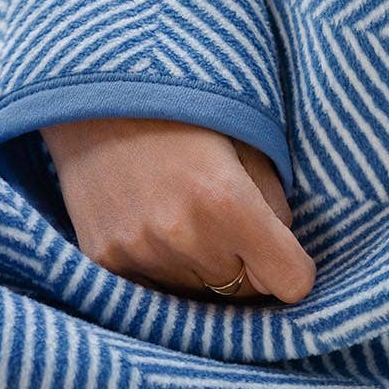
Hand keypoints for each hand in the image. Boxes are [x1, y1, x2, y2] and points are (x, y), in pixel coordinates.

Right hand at [41, 117, 315, 302]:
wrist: (95, 95)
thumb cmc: (184, 111)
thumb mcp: (249, 143)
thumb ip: (276, 209)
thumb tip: (283, 263)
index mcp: (228, 201)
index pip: (292, 282)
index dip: (294, 268)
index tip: (282, 251)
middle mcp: (184, 235)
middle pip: (242, 290)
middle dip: (243, 264)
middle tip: (222, 219)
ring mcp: (139, 252)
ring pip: (199, 293)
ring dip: (200, 267)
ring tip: (180, 213)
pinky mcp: (105, 260)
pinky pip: (155, 291)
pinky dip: (162, 268)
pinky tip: (151, 225)